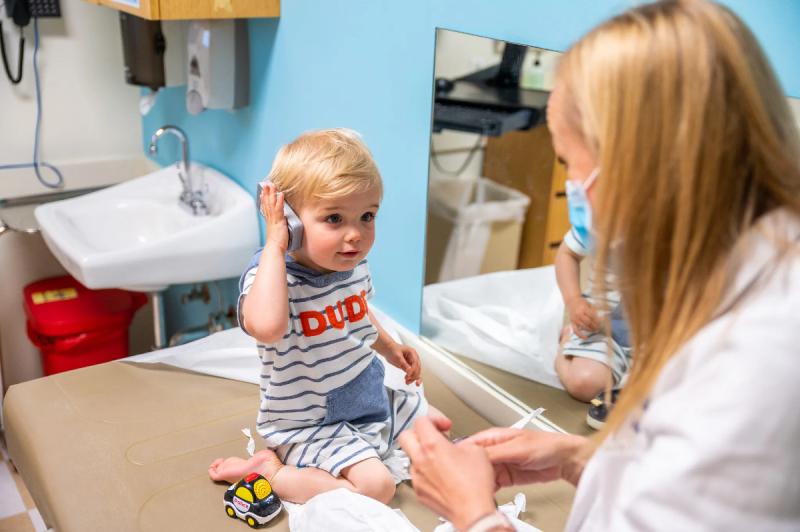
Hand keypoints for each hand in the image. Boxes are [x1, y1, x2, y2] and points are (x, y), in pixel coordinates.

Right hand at [261, 182, 288, 250]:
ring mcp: (274, 219)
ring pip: (271, 204)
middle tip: (266, 183)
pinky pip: (279, 209)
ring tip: (272, 185)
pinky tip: (280, 194)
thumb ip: (278, 228)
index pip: (266, 207)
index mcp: (270, 221)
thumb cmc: (276, 244)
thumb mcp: (276, 233)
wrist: (274, 249)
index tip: (264, 192)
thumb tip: (281, 226)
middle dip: (266, 192)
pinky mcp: (279, 221)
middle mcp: (270, 219)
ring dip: (272, 193)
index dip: (264, 199)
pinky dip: (279, 201)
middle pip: (267, 203)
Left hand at [383, 341, 421, 385]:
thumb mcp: (397, 356)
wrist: (387, 350)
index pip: (415, 363)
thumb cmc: (392, 350)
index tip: (408, 375)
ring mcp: (411, 362)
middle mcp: (413, 358)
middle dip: (414, 375)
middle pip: (417, 368)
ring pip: (416, 372)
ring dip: (413, 378)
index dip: (413, 370)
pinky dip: (412, 378)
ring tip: (407, 382)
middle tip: (407, 379)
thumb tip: (409, 370)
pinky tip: (410, 382)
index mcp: (412, 353)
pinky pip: (412, 373)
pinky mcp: (408, 366)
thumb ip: (403, 363)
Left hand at [399, 417, 496, 529]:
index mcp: (432, 445)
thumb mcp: (475, 450)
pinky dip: (426, 473)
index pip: (421, 421)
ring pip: (411, 458)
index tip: (442, 425)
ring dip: (422, 455)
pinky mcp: (419, 492)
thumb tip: (457, 446)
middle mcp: (420, 460)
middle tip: (432, 437)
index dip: (433, 419)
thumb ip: (461, 442)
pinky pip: (417, 476)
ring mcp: (417, 477)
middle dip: (419, 434)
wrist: (473, 511)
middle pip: (406, 436)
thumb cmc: (474, 485)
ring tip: (439, 459)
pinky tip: (441, 476)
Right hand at [466, 428, 586, 486]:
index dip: (460, 455)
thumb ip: (495, 453)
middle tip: (465, 483)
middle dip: (468, 472)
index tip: (455, 466)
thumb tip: (474, 457)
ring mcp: (500, 464)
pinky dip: (488, 490)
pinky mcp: (506, 477)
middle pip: (473, 462)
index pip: (469, 445)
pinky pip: (492, 484)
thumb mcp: (517, 448)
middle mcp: (495, 450)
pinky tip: (486, 494)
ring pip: (481, 475)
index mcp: (494, 437)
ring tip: (475, 490)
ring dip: (478, 483)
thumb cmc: (546, 445)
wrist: (564, 460)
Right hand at [566, 297, 600, 338]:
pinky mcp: (572, 322)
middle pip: (588, 322)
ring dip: (590, 330)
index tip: (601, 323)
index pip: (592, 316)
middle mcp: (578, 314)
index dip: (597, 321)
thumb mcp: (588, 304)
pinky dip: (580, 335)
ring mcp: (575, 319)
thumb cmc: (581, 302)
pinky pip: (576, 330)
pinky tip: (585, 337)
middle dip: (595, 326)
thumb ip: (593, 311)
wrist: (571, 301)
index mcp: (584, 308)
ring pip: (583, 327)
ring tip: (595, 330)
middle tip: (599, 328)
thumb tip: (600, 319)